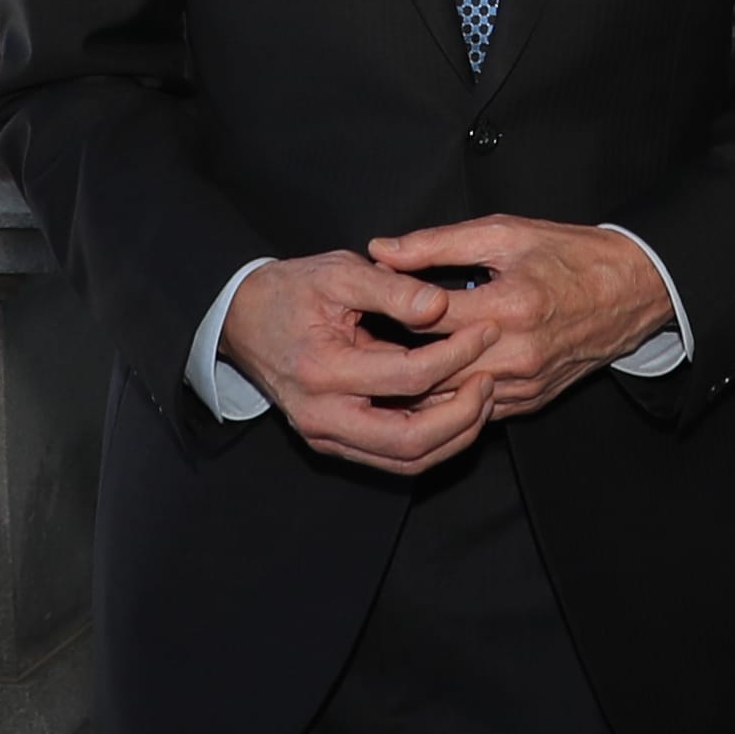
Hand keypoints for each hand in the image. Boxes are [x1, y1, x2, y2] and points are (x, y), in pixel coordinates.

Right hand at [220, 250, 492, 474]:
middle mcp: (322, 416)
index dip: (457, 355)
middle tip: (491, 378)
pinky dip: (432, 441)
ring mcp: (326, 436)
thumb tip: (441, 305)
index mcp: (322, 370)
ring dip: (453, 436)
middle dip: (463, 414)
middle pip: (411, 441)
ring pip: (406, 461)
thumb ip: (393, 287)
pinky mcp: (334, 442)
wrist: (243, 319)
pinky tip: (455, 412)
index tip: (487, 330)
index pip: (408, 377)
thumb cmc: (292, 291)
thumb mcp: (340, 272)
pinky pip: (393, 457)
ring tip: (481, 397)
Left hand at [361, 216, 679, 426]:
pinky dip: (448, 396)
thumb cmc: (571, 255)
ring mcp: (525, 383)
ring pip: (449, 398)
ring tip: (386, 361)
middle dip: (395, 354)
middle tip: (364, 338)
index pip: (426, 319)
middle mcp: (517, 353)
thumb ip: (437, 244)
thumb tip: (383, 250)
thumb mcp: (505, 233)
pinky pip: (476, 410)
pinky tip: (427, 379)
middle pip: (431, 368)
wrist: (631, 291)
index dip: (390, 307)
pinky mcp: (531, 400)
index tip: (370, 298)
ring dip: (416, 382)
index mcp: (509, 306)